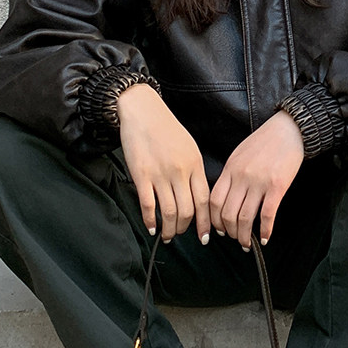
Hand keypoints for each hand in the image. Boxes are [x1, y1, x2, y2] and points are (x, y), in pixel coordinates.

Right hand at [116, 84, 209, 243]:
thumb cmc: (166, 129)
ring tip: (166, 235)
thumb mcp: (189, 147)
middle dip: (184, 228)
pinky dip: (150, 220)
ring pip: (169, 211)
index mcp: (195, 164)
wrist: (143, 111)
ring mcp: (160, 173)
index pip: (204, 200)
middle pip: (187, 210)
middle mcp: (180, 171)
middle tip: (179, 234)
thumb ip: (194, 171)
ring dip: (168, 229)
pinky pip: (148, 204)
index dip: (205, 222)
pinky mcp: (141, 174)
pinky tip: (151, 227)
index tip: (205, 236)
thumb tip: (197, 197)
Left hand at [209, 110, 303, 249]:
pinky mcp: (277, 186)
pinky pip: (267, 214)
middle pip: (227, 213)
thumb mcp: (240, 154)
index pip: (214, 200)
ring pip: (245, 218)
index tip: (218, 229)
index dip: (214, 220)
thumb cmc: (265, 142)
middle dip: (229, 231)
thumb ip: (231, 175)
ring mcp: (259, 182)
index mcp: (230, 169)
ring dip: (245, 236)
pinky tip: (265, 238)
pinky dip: (265, 230)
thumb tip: (226, 199)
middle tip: (235, 238)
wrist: (289, 129)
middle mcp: (242, 176)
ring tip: (247, 243)